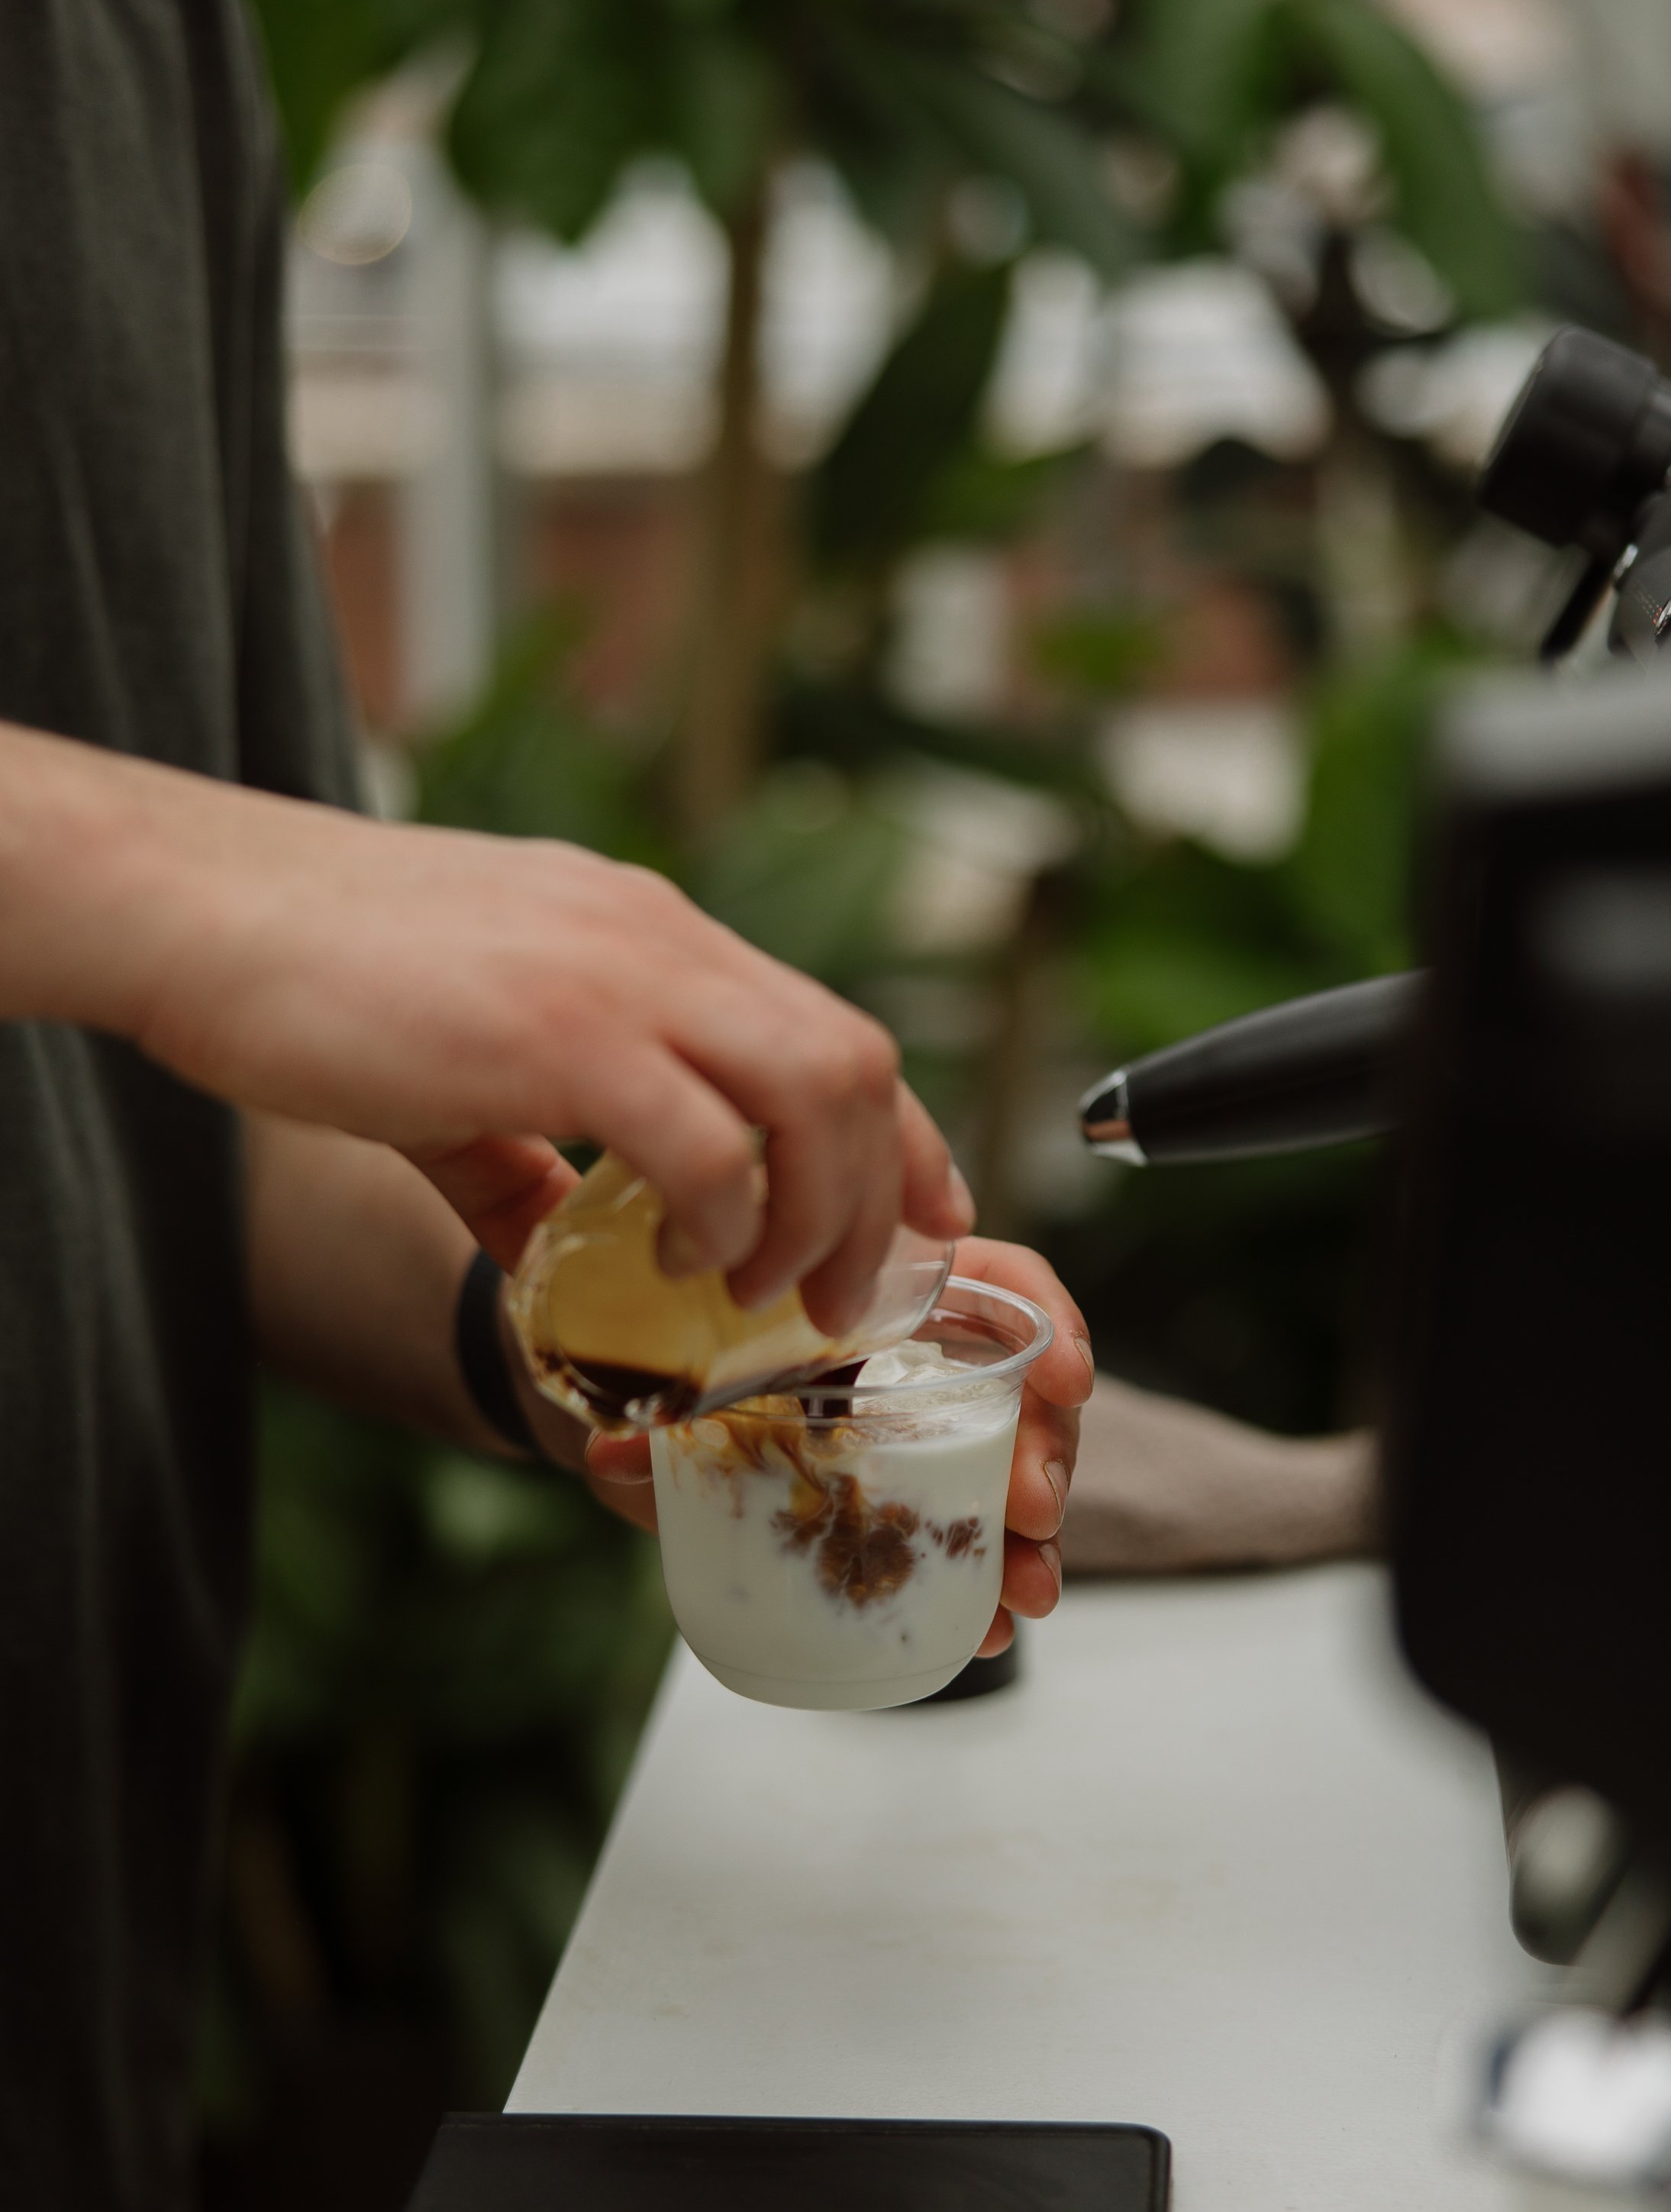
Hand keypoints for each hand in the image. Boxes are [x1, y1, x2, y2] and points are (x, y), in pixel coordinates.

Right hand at [1, 726, 971, 1332]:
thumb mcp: (462, 1061)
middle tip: (847, 1300)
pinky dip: (723, 1219)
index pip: (833, 1028)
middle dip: (883, 1197)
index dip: (906, 1138)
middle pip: (856, 1061)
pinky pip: (705, 1138)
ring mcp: (618, 975)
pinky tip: (680, 1267)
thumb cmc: (315, 977)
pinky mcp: (558, 1029)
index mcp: (650, 936)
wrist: (204, 911)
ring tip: (770, 1294)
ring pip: (816, 1088)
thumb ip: (527, 1155)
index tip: (926, 1226)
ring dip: (820, 1213)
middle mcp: (660, 941)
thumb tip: (553, 1248)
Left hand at [578, 1237, 1093, 1659]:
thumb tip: (620, 1454)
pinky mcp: (907, 1500)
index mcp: (879, 1291)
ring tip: (1026, 1593)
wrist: (633, 1403)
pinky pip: (968, 1532)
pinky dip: (986, 1580)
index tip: (1066, 1381)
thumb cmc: (667, 1357)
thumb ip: (651, 1414)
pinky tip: (990, 1625)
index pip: (997, 1281)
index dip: (1047, 1321)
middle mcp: (916, 1356)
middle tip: (1032, 1510)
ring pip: (1010, 1470)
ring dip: (1031, 1536)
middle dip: (1046, 1453)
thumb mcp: (662, 1377)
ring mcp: (920, 1432)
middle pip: (1021, 1388)